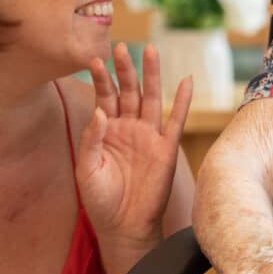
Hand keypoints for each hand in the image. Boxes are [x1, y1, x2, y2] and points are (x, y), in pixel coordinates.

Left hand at [76, 43, 191, 254]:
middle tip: (121, 47)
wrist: (124, 226)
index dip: (101, 79)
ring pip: (151, 98)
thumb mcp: (86, 169)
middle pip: (128, 91)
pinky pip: (176, 121)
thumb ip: (92, 138)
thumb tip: (100, 110)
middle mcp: (128, 128)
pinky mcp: (166, 149)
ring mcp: (149, 136)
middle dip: (125, 69)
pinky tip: (186, 81)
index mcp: (106, 131)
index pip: (105, 97)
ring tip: (150, 50)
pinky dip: (182, 101)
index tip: (94, 60)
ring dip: (151, 75)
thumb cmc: (101, 199)